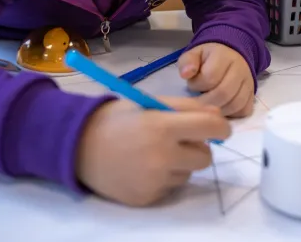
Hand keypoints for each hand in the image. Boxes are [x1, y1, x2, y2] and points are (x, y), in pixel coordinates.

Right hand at [76, 97, 229, 206]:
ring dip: (180, 163)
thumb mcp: (151, 103)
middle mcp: (162, 156)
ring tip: (154, 152)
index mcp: (163, 126)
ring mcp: (154, 180)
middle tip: (179, 140)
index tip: (220, 129)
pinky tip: (143, 167)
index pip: (211, 128)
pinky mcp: (147, 197)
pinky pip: (171, 187)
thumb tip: (218, 118)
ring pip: (188, 173)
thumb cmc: (118, 119)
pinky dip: (164, 177)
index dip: (221, 128)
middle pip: (205, 157)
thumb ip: (187, 107)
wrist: (79, 146)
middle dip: (198, 147)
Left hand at [178, 43, 254, 117]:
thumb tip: (185, 74)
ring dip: (218, 110)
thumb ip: (187, 62)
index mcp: (224, 56)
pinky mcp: (253, 95)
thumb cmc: (209, 58)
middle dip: (206, 102)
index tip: (192, 84)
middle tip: (197, 102)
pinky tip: (221, 109)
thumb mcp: (194, 54)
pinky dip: (232, 114)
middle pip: (224, 93)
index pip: (210, 77)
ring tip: (208, 105)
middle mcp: (240, 69)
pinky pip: (244, 110)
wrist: (231, 55)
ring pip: (235, 104)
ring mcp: (248, 83)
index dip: (197, 85)